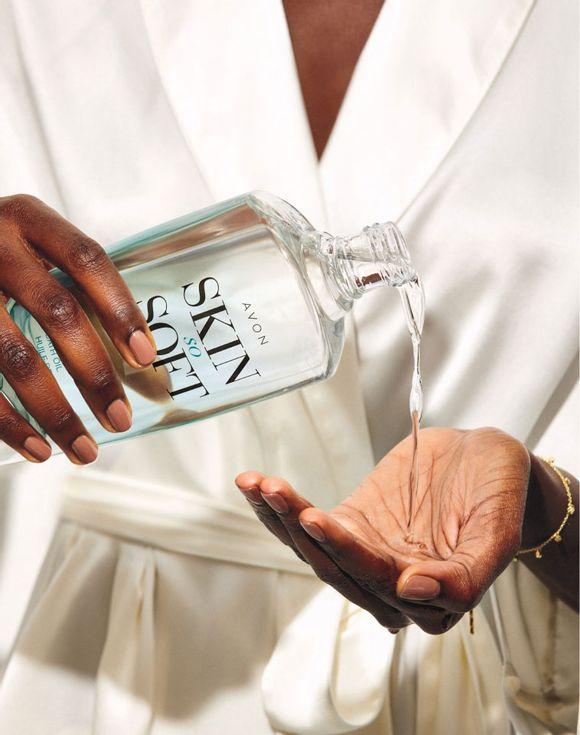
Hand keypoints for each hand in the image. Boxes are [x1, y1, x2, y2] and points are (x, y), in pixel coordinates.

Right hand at [0, 194, 156, 463]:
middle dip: (94, 372)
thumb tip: (136, 354)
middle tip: (120, 418)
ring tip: (83, 450)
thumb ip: (69, 281)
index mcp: (29, 219)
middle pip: (58, 312)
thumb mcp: (29, 245)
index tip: (145, 357)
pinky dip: (8, 423)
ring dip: (54, 411)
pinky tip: (36, 448)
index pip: (87, 260)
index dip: (120, 309)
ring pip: (14, 356)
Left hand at [236, 427, 529, 633]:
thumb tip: (414, 591)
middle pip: (335, 568)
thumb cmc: (499, 494)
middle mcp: (391, 585)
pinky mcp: (350, 524)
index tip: (318, 518)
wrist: (484, 460)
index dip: (347, 552)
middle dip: (301, 530)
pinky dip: (280, 506)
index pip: (380, 583)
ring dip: (280, 517)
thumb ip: (465, 576)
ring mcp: (366, 553)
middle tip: (277, 491)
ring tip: (258, 484)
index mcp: (431, 599)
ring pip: (313, 549)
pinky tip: (256, 484)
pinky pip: (308, 522)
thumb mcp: (497, 532)